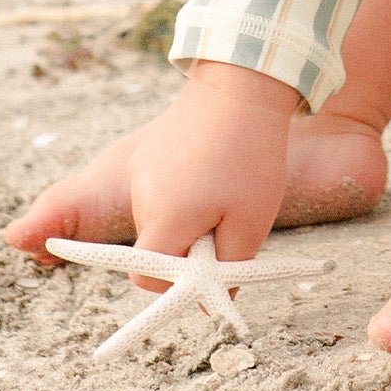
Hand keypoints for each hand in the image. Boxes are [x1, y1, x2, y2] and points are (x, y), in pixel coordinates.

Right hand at [123, 61, 297, 290]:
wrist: (240, 87)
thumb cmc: (251, 157)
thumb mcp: (250, 222)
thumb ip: (228, 268)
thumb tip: (210, 304)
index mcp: (164, 218)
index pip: (146, 275)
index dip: (173, 284)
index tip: (204, 276)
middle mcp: (141, 197)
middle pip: (155, 246)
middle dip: (186, 250)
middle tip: (227, 228)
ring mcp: (140, 171)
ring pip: (159, 218)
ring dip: (186, 219)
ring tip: (224, 191)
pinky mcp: (147, 153)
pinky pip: (159, 191)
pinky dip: (182, 194)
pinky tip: (212, 170)